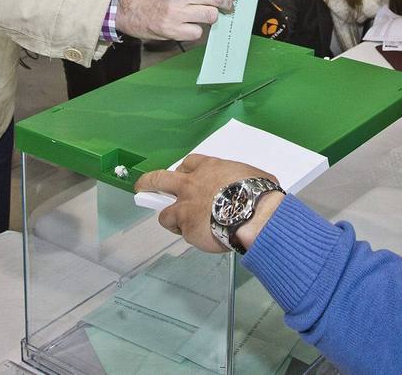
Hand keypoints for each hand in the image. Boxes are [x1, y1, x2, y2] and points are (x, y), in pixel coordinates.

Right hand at [117, 0, 236, 41]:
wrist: (122, 3)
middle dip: (227, 4)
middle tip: (229, 7)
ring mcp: (176, 11)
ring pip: (210, 15)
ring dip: (211, 17)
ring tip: (205, 16)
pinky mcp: (171, 29)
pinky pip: (197, 32)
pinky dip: (196, 30)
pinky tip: (188, 25)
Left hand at [136, 154, 282, 253]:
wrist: (253, 214)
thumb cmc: (258, 193)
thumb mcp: (252, 176)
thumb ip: (239, 180)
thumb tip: (247, 187)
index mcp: (209, 168)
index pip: (188, 164)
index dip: (184, 171)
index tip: (184, 176)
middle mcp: (191, 185)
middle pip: (159, 179)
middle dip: (148, 183)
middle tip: (143, 188)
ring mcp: (185, 207)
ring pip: (164, 213)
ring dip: (170, 218)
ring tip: (180, 225)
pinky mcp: (186, 228)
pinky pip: (183, 233)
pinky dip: (189, 235)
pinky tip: (201, 238)